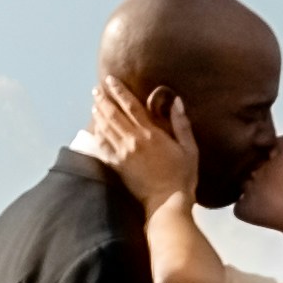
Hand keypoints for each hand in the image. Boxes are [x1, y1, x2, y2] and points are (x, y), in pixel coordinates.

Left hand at [84, 71, 199, 213]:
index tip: (111, 80)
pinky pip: (103, 147)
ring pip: (105, 128)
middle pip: (113, 114)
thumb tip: (176, 100)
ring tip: (94, 104)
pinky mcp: (117, 166)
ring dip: (99, 114)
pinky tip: (94, 129)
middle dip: (103, 99)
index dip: (119, 91)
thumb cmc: (182, 175)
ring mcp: (123, 154)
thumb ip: (181, 123)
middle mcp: (133, 141)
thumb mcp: (189, 147)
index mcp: (151, 133)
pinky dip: (97, 135)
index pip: (131, 106)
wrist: (167, 202)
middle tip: (97, 89)